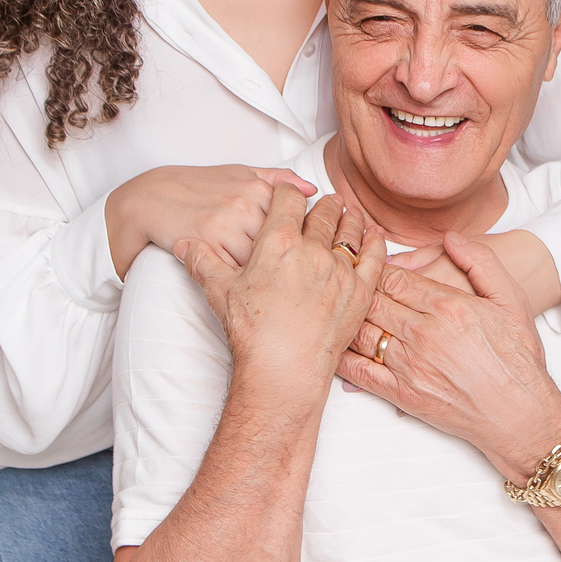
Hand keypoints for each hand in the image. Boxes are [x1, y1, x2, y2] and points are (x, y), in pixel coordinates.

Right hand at [105, 164, 315, 279]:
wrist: (152, 198)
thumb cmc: (200, 186)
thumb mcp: (240, 174)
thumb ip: (278, 179)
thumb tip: (313, 188)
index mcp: (258, 188)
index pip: (296, 219)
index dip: (302, 240)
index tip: (303, 253)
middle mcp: (245, 204)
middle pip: (282, 242)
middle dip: (292, 262)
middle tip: (297, 276)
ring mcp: (225, 225)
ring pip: (262, 259)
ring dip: (271, 274)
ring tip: (277, 285)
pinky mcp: (207, 244)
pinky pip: (235, 269)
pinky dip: (245, 281)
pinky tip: (252, 287)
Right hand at [179, 186, 385, 393]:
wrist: (282, 369)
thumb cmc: (251, 331)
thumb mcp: (219, 290)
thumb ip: (202, 261)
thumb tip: (184, 244)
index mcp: (278, 241)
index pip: (288, 198)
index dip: (288, 192)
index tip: (290, 194)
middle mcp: (313, 249)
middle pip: (323, 212)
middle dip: (322, 205)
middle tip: (325, 204)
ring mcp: (340, 269)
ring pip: (350, 230)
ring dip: (349, 218)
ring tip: (349, 214)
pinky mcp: (360, 291)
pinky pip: (375, 257)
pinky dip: (376, 242)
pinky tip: (374, 236)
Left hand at [338, 232, 560, 480]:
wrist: (521, 413)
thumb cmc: (519, 357)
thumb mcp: (512, 298)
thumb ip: (482, 261)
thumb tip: (452, 237)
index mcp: (448, 306)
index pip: (393, 277)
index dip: (373, 267)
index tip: (365, 263)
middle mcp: (425, 334)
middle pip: (372, 300)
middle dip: (355, 288)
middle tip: (341, 281)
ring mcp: (411, 366)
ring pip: (362, 332)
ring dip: (346, 318)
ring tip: (335, 308)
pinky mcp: (404, 395)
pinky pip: (361, 372)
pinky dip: (343, 357)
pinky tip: (334, 346)